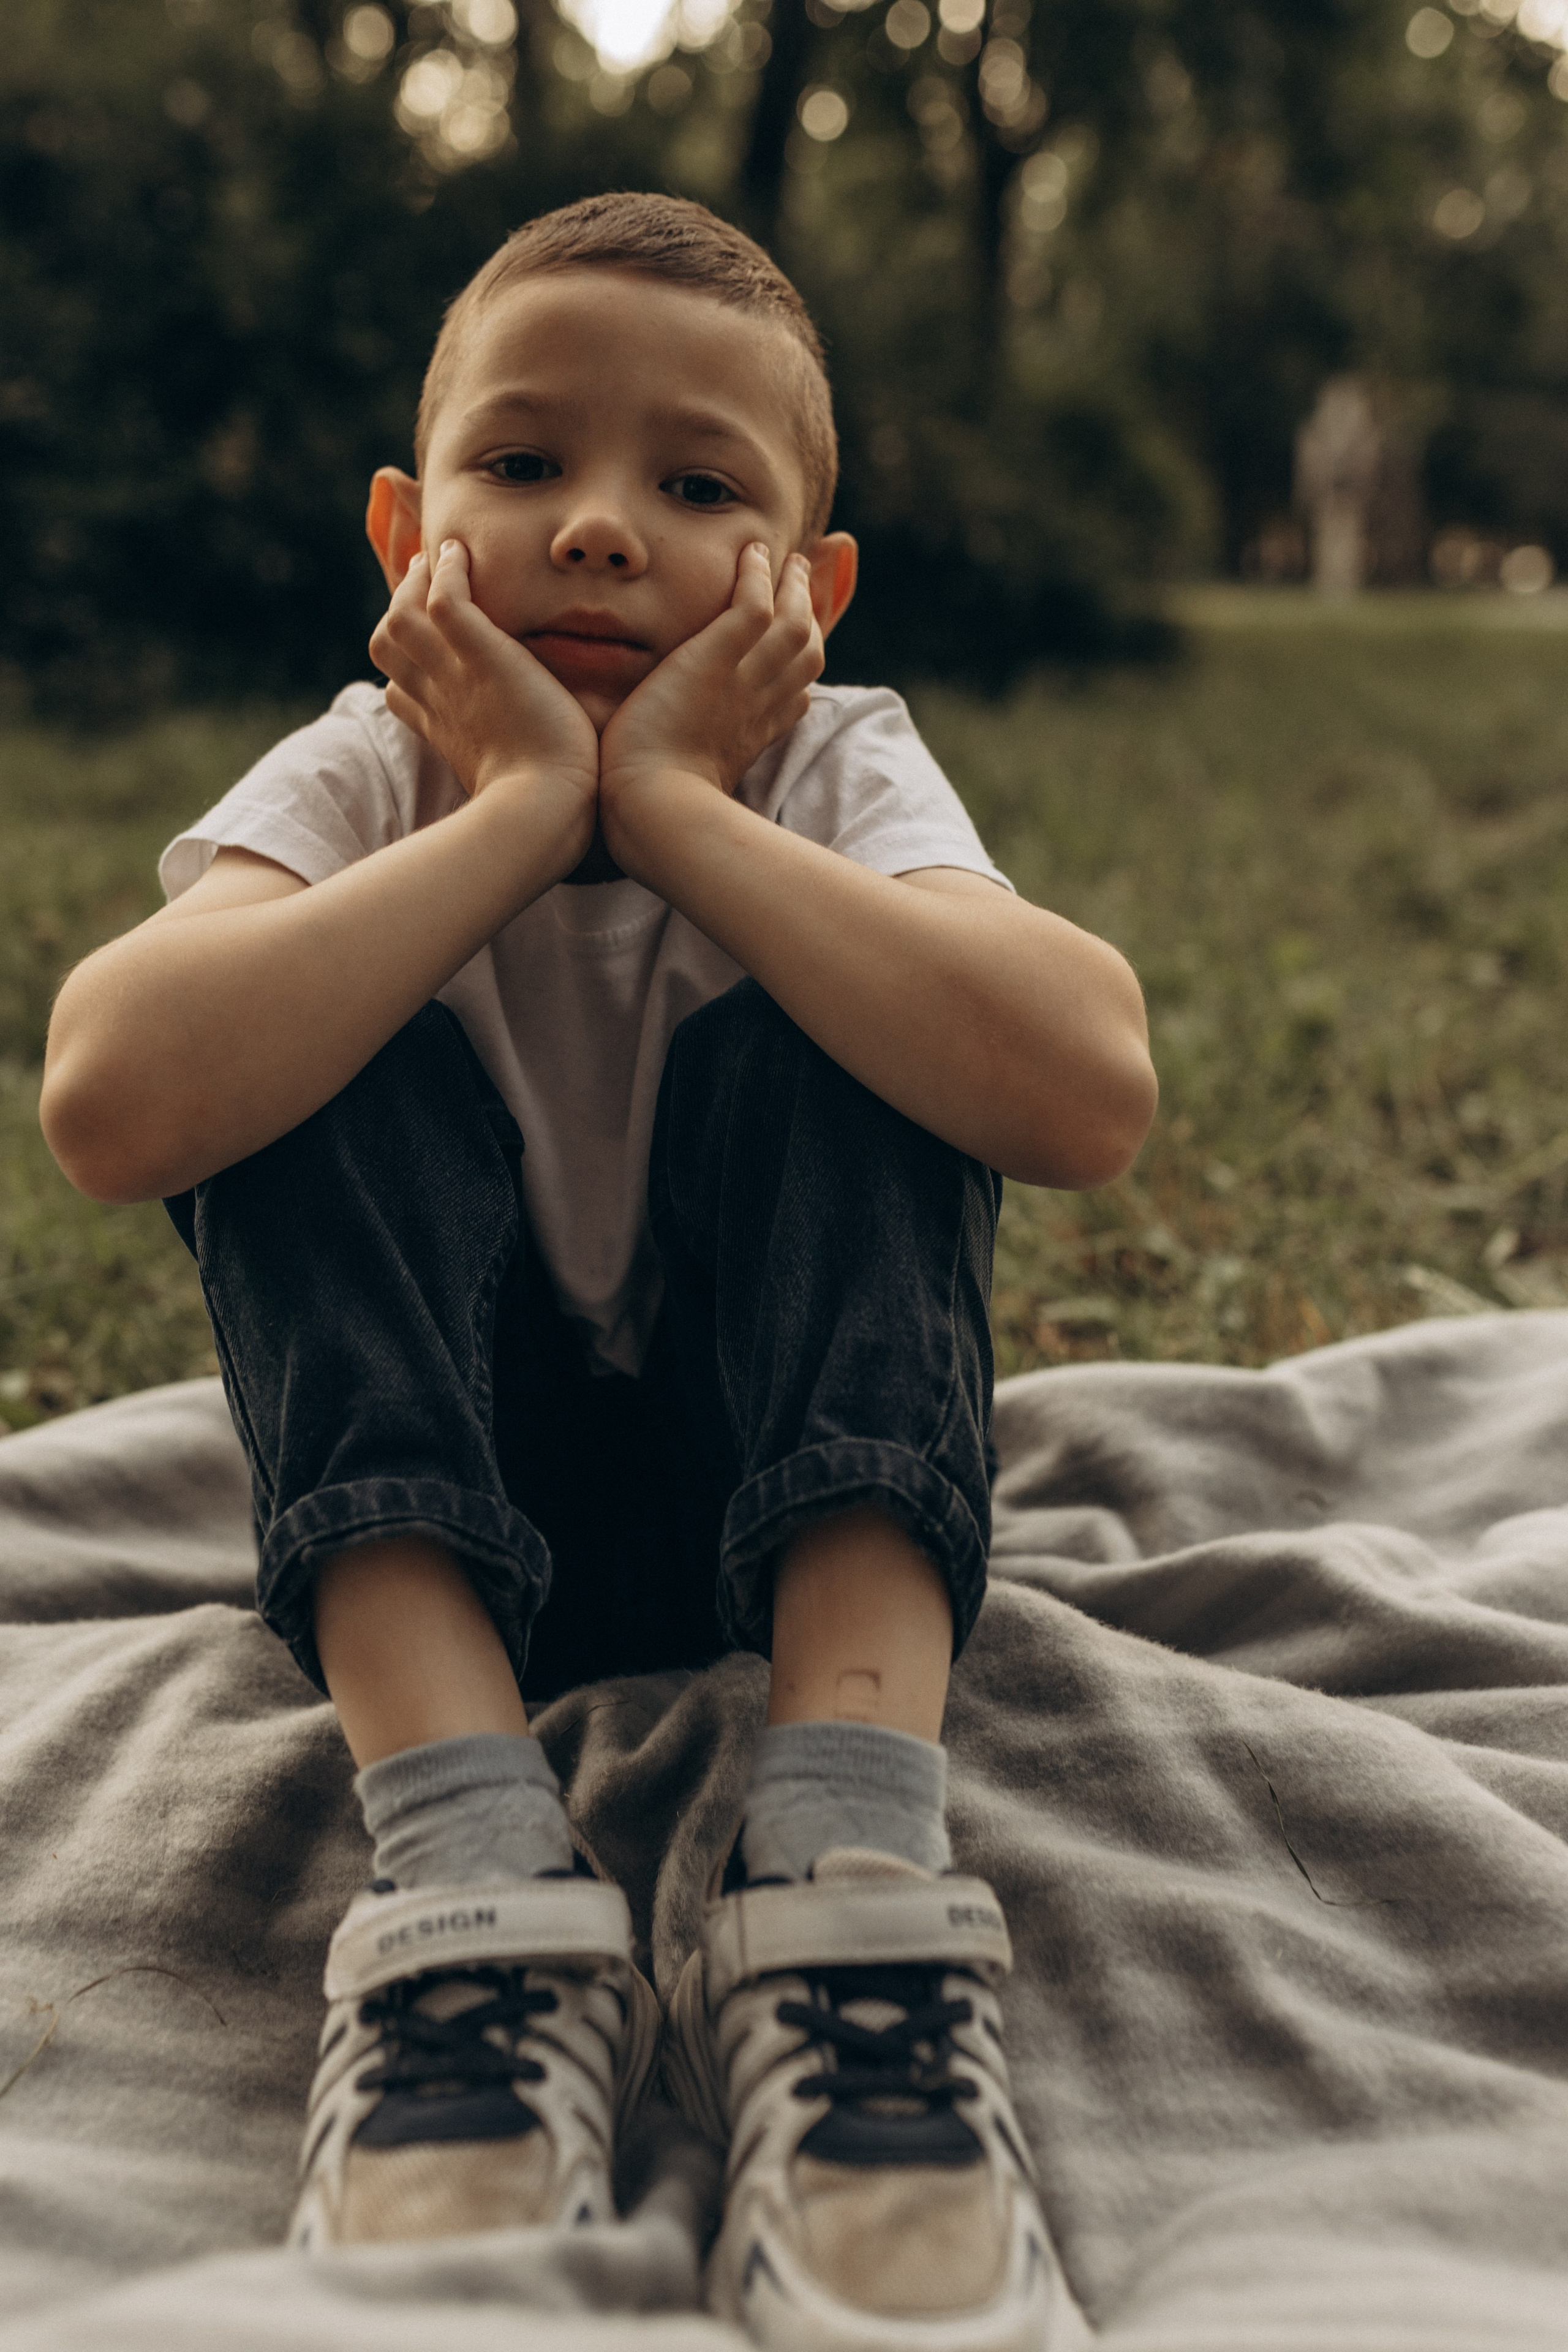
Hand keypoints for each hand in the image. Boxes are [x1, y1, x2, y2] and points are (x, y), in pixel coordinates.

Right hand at [370, 539, 599, 871]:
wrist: (545, 813)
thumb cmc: (546, 812)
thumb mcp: (516, 785)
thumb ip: (513, 766)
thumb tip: (534, 773)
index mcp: (445, 735)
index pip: (402, 695)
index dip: (404, 669)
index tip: (424, 649)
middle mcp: (439, 702)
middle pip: (388, 646)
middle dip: (398, 609)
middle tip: (423, 581)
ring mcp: (453, 677)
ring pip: (404, 615)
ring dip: (417, 581)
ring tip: (439, 556)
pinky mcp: (480, 657)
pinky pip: (445, 599)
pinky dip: (447, 571)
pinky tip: (460, 552)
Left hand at [597, 544, 822, 871]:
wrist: (651, 811)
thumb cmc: (649, 813)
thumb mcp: (673, 788)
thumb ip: (675, 768)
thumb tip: (662, 780)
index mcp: (750, 740)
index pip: (792, 700)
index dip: (799, 672)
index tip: (798, 652)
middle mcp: (758, 708)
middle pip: (807, 656)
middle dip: (812, 617)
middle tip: (803, 584)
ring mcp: (743, 682)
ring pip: (794, 624)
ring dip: (796, 587)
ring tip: (790, 560)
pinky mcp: (716, 660)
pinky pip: (754, 606)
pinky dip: (759, 575)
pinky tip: (751, 551)